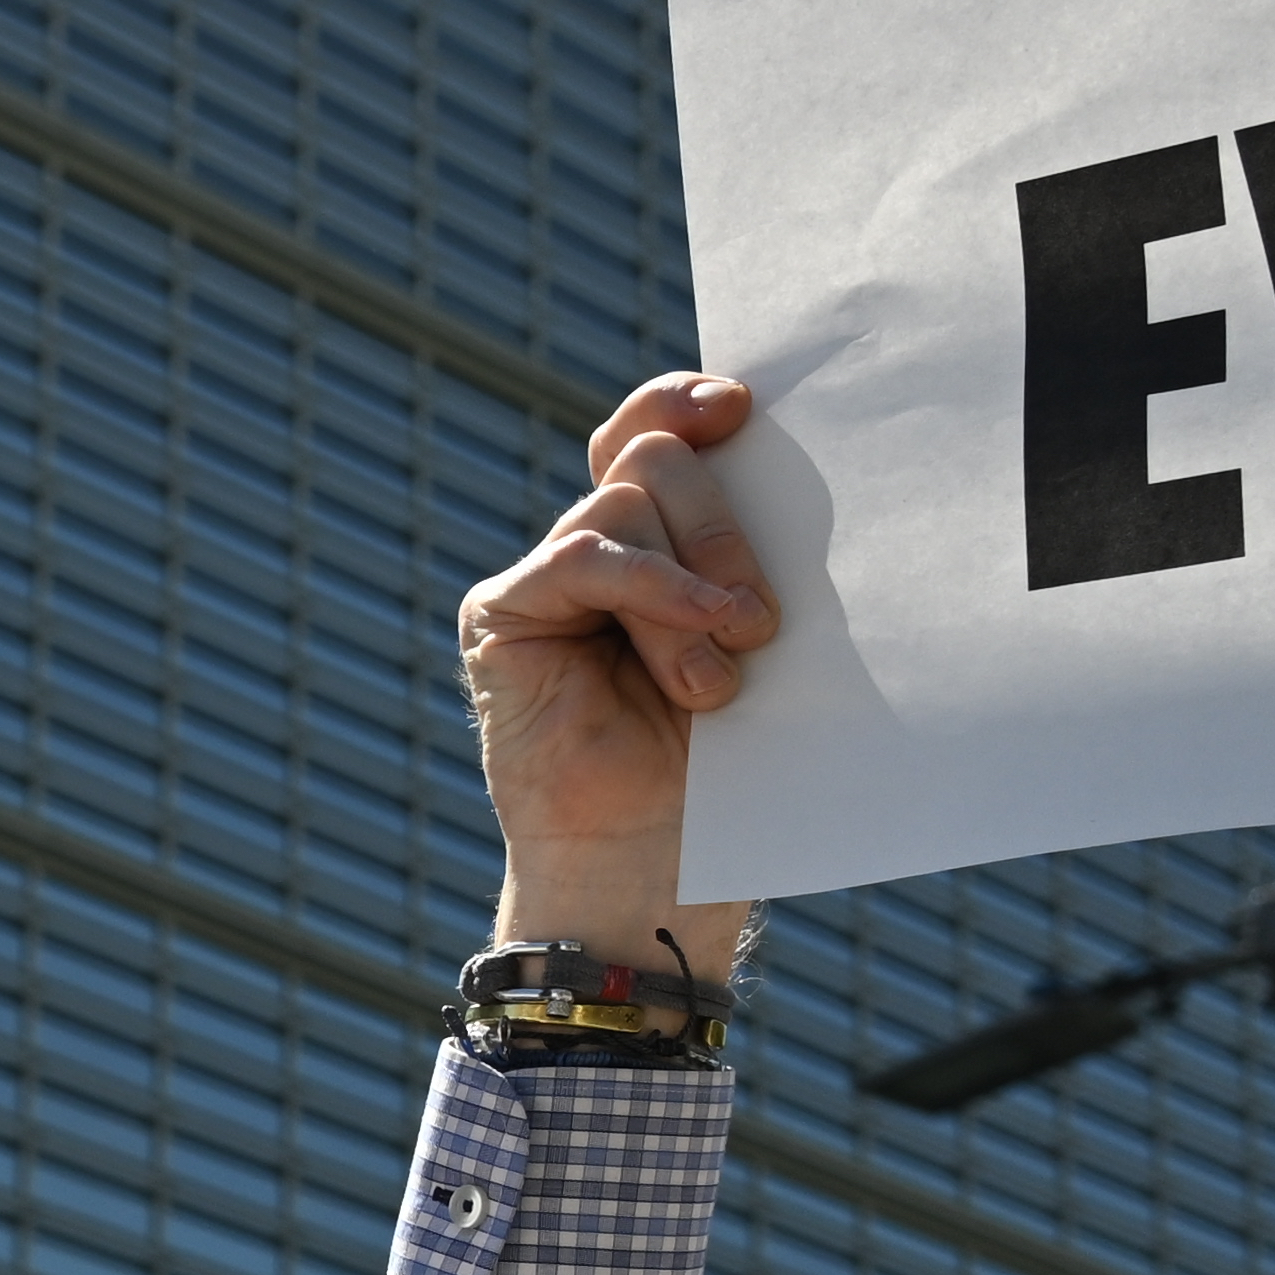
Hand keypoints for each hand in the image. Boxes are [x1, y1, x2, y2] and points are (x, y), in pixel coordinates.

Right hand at [458, 371, 779, 965]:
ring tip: (718, 677)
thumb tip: (770, 464)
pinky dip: (647, 586)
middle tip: (760, 616)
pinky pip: (581, 556)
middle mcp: (597, 551)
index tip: (744, 407)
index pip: (657, 434)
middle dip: (721, 525)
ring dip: (690, 583)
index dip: (687, 401)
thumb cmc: (721, 772)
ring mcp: (547, 581)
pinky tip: (696, 636)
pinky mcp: (504, 616)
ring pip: (624, 501)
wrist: (649, 872)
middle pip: (654, 459)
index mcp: (659, 546)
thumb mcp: (753, 640)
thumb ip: (745, 558)